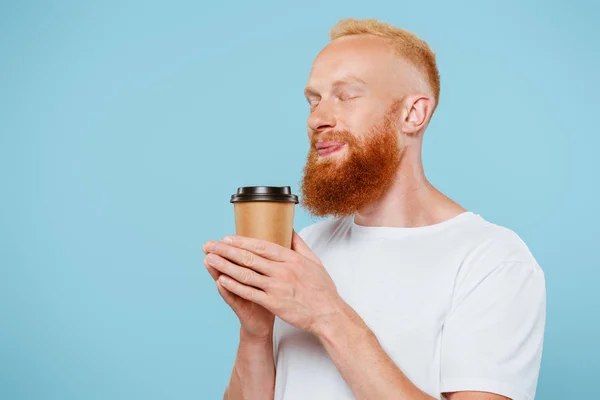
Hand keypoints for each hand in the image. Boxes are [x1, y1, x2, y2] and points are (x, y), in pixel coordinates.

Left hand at [202, 231, 341, 333]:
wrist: (328, 313)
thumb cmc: (322, 288)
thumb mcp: (314, 261)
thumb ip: (299, 244)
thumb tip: (289, 228)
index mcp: (291, 259)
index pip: (262, 246)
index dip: (242, 241)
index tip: (227, 237)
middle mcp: (282, 271)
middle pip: (249, 257)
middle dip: (227, 250)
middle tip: (210, 245)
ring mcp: (276, 287)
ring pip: (245, 274)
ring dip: (225, 266)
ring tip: (210, 259)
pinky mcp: (273, 303)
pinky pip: (249, 293)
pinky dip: (234, 286)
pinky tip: (222, 280)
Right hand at [203, 244, 273, 339]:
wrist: (264, 323)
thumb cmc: (269, 297)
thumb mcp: (270, 278)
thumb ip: (272, 262)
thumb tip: (283, 241)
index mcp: (249, 272)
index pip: (240, 256)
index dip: (234, 247)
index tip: (225, 236)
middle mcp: (241, 282)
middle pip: (230, 264)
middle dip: (219, 254)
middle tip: (208, 244)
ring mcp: (239, 294)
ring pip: (227, 279)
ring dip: (217, 269)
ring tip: (208, 259)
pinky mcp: (240, 308)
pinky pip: (232, 298)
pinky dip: (226, 290)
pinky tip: (219, 282)